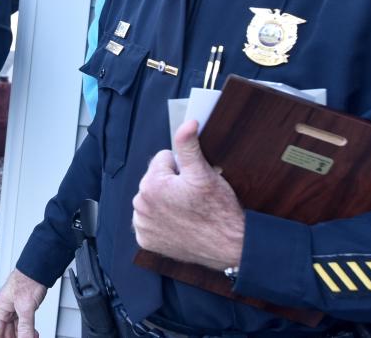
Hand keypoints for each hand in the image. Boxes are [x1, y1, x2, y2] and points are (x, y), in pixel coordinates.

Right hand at [0, 269, 46, 337]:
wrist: (39, 268)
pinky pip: (23, 324)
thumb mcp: (26, 307)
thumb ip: (25, 327)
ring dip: (23, 336)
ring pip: (15, 329)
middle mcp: (5, 309)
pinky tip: (33, 334)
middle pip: (6, 332)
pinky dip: (28, 331)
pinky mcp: (23, 308)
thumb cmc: (28, 280)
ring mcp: (14, 309)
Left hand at [132, 119, 244, 269]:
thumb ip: (189, 145)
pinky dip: (161, 221)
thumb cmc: (219, 210)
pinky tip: (178, 224)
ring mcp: (142, 225)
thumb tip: (188, 122)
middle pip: (156, 179)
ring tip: (187, 211)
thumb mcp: (204, 173)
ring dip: (165, 201)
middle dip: (172, 184)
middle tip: (193, 198)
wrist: (230, 247)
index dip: (182, 168)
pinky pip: (150, 221)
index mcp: (151, 184)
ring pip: (152, 199)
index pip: (163, 159)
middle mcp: (140, 205)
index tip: (193, 184)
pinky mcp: (145, 241)